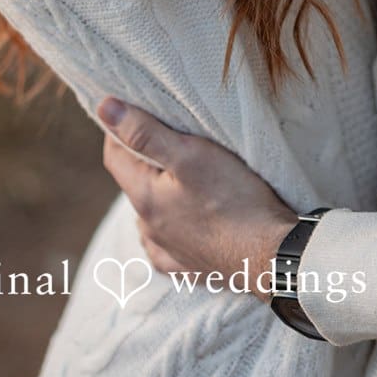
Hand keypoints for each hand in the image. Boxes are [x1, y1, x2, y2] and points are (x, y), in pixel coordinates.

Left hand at [98, 97, 295, 295]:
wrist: (270, 255)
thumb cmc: (233, 199)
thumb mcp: (190, 155)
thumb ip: (145, 133)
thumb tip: (105, 108)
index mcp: (144, 199)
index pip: (114, 156)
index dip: (120, 130)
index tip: (136, 112)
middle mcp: (149, 229)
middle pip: (136, 183)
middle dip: (146, 159)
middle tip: (171, 137)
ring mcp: (169, 251)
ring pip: (152, 213)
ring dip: (162, 192)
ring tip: (186, 175)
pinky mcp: (190, 267)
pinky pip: (169, 244)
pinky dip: (173, 226)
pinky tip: (186, 221)